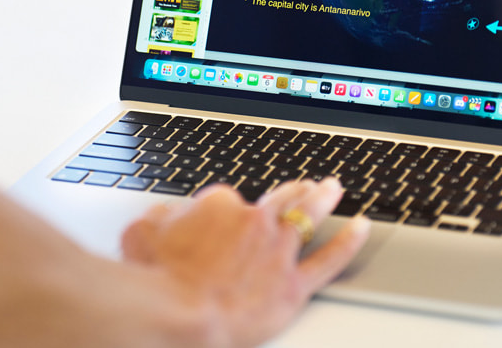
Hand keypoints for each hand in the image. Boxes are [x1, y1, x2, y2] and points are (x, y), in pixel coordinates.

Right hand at [121, 178, 369, 346]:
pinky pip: (330, 258)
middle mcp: (254, 219)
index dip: (224, 212)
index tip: (221, 224)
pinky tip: (362, 227)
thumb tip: (167, 216)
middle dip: (290, 191)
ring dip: (321, 198)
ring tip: (332, 188)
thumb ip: (159, 218)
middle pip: (277, 199)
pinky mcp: (294, 284)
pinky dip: (349, 241)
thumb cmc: (156, 279)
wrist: (179, 315)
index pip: (228, 200)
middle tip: (302, 185)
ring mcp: (278, 249)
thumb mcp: (140, 234)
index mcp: (219, 204)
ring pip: (307, 216)